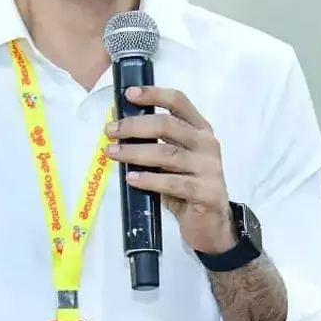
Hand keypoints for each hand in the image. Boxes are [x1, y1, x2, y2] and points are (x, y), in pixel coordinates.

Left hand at [105, 87, 236, 254]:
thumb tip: (116, 123)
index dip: (154, 94)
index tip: (129, 94)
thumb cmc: (185, 186)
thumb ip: (153, 141)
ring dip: (135, 152)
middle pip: (168, 125)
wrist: (211, 225)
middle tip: (110, 131)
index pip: (178, 102)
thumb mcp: (171, 160)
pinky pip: (172, 183)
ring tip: (112, 153)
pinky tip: (131, 178)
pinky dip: (148, 179)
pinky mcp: (206, 192)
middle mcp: (207, 144)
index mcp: (200, 129)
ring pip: (167, 154)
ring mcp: (209, 168)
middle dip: (134, 126)